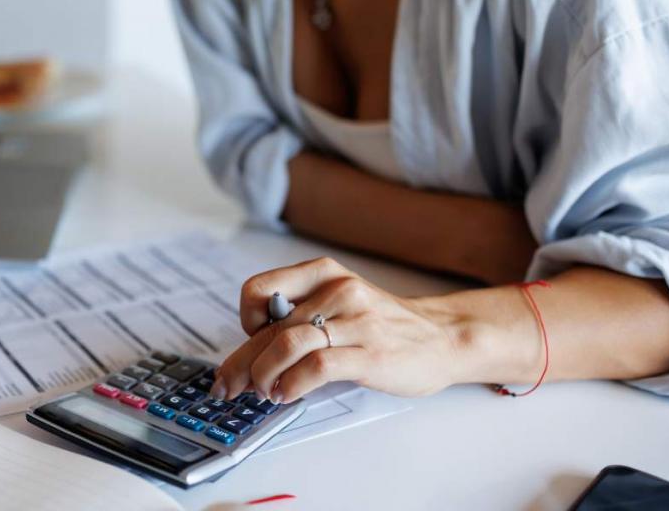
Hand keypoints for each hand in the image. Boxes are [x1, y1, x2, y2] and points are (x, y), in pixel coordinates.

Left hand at [212, 257, 460, 402]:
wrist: (442, 337)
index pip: (258, 290)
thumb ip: (301, 314)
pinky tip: (287, 394)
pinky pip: (318, 366)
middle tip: (226, 386)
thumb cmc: (382, 324)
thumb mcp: (339, 302)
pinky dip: (292, 384)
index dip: (244, 321)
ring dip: (263, 375)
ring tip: (262, 392)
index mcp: (323, 273)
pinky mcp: (370, 353)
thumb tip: (252, 350)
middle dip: (240, 363)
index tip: (248, 344)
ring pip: (287, 344)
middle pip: (269, 328)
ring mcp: (356, 320)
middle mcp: (337, 290)